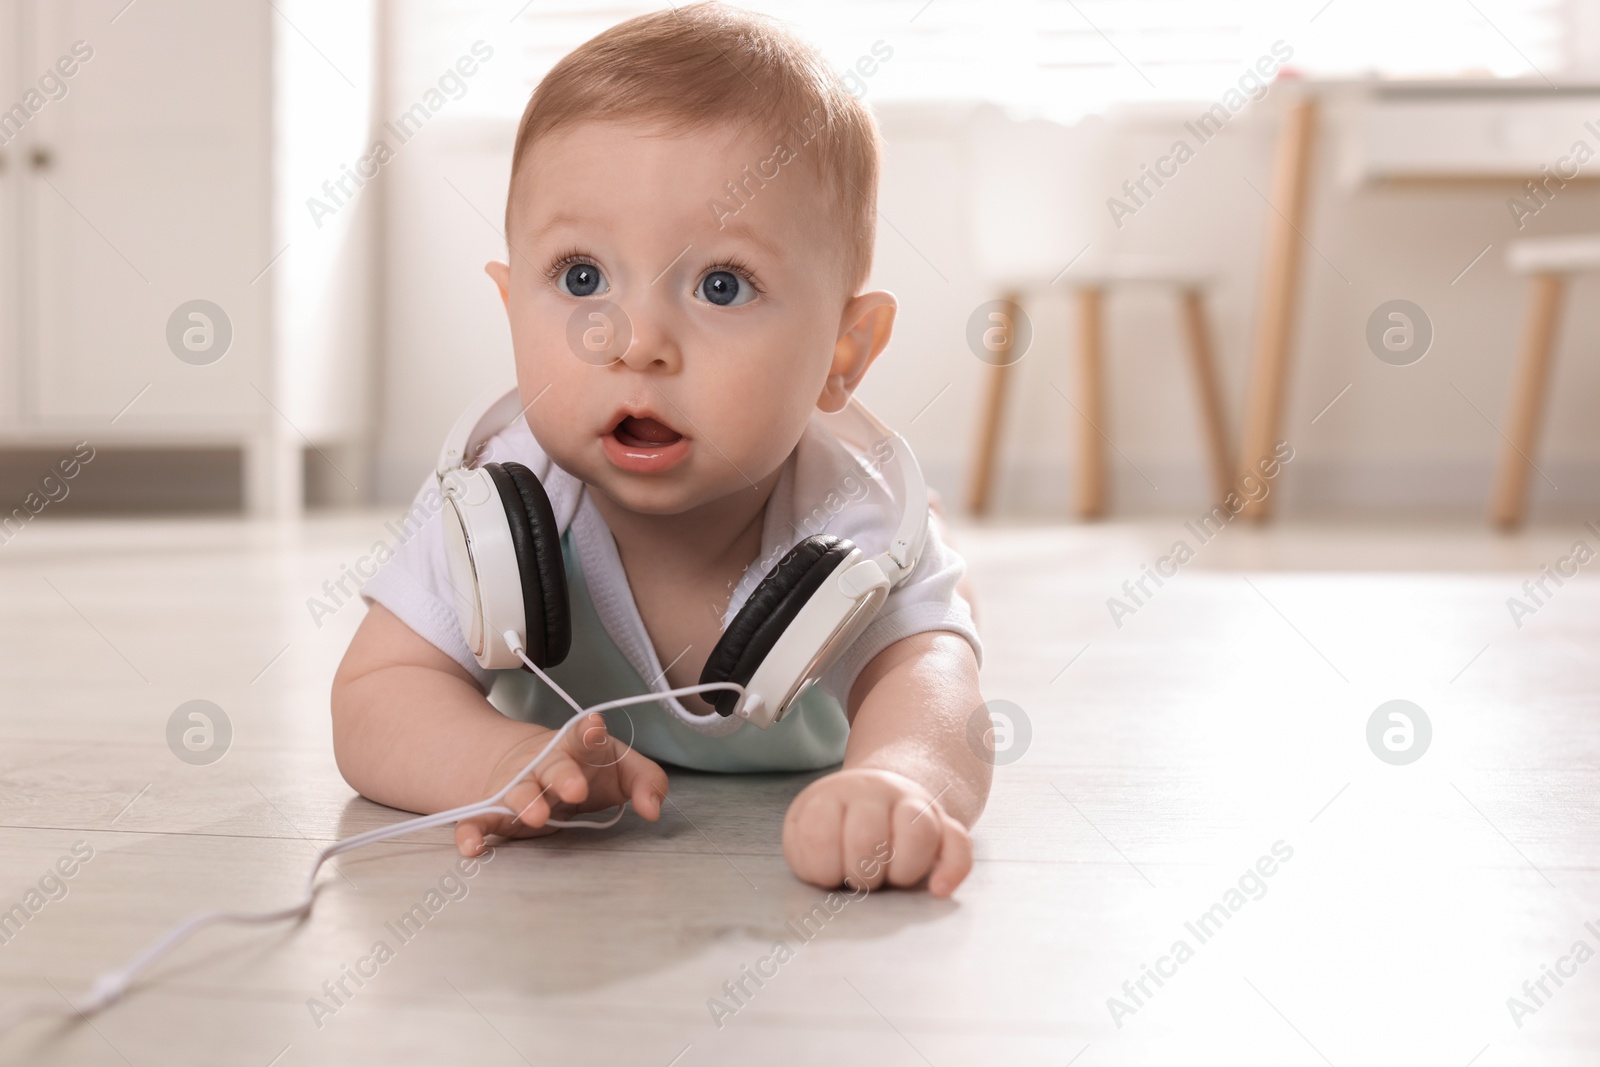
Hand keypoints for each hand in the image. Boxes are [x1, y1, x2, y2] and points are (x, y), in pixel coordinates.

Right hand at [454, 712, 667, 856]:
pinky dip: (471, 832)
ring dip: (525, 803)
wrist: (532, 763)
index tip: (594, 727)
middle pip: (552, 766)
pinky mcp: (495, 811)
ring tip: (537, 816)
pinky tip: (472, 848)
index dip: (588, 731)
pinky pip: (477, 820)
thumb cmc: (586, 768)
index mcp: (577, 747)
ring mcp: (517, 785)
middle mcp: (544, 763)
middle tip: (576, 789)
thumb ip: (647, 783)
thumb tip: (653, 810)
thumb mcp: (622, 770)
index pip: (584, 735)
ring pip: (517, 792)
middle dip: (563, 776)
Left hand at [782, 768, 972, 897]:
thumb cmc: (833, 827)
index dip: (823, 869)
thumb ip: (808, 854)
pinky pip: (959, 845)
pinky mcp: (945, 824)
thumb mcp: (803, 833)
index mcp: (832, 795)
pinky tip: (938, 889)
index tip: (828, 872)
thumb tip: (833, 885)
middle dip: (861, 875)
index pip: (820, 836)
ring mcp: (914, 804)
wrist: (873, 791)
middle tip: (859, 877)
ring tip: (891, 880)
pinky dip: (952, 870)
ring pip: (918, 834)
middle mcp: (875, 792)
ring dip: (901, 872)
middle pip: (868, 839)